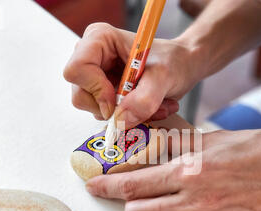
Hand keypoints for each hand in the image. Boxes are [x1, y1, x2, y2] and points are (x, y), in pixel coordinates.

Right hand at [63, 23, 198, 127]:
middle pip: (80, 94)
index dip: (95, 90)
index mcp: (99, 39)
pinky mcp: (103, 94)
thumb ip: (144, 99)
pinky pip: (106, 116)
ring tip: (152, 105)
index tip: (116, 100)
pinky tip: (147, 107)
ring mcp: (95, 77)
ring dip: (126, 115)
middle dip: (112, 108)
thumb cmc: (174, 61)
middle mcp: (92, 57)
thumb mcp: (164, 78)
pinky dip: (129, 118)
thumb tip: (121, 121)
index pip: (76, 70)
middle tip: (140, 105)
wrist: (183, 67)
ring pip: (93, 109)